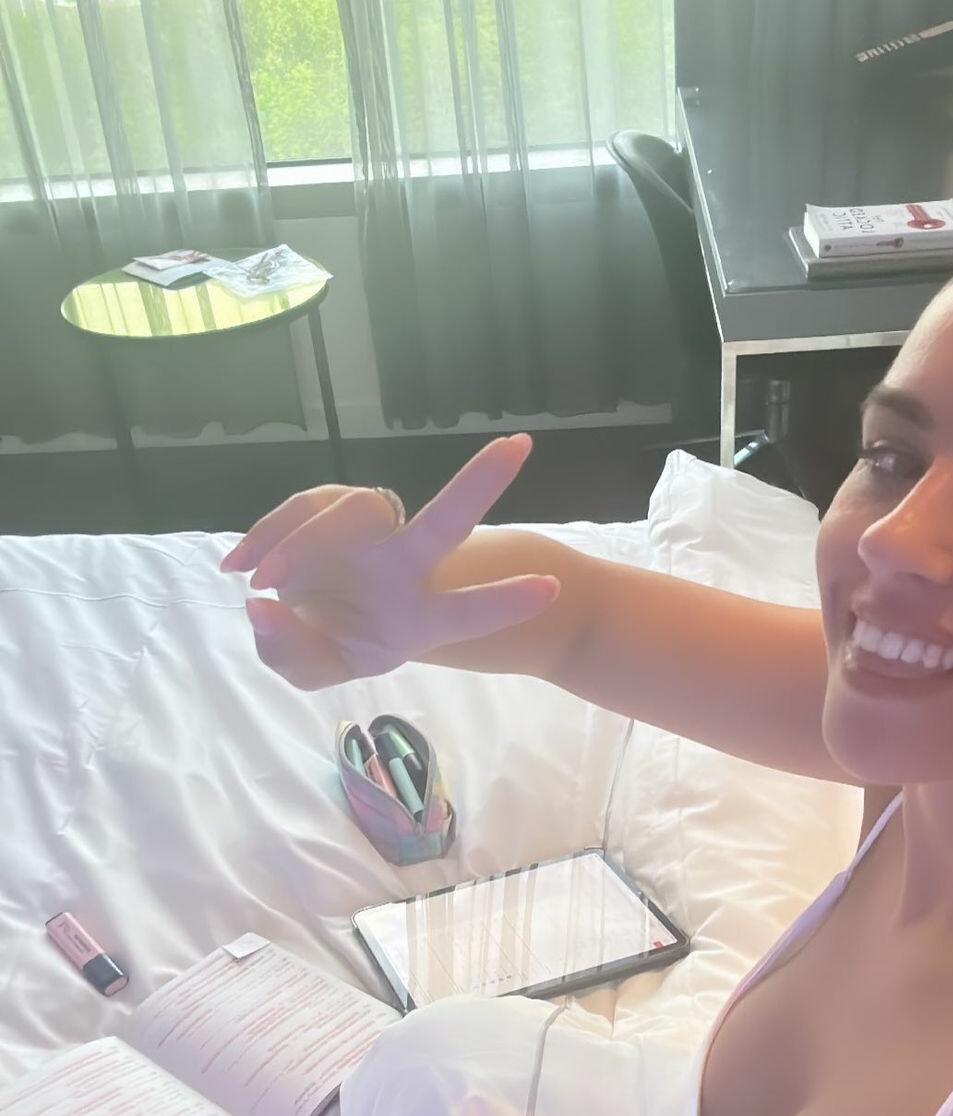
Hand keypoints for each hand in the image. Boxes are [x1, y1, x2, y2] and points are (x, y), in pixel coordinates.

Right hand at [219, 433, 559, 689]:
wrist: (304, 612)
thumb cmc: (331, 642)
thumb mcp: (311, 669)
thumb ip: (289, 652)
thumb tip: (262, 608)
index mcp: (418, 616)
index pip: (465, 611)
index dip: (503, 602)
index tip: (551, 589)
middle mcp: (406, 566)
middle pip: (445, 521)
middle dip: (480, 484)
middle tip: (518, 447)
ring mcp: (374, 530)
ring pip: (346, 514)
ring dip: (300, 546)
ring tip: (258, 581)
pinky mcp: (335, 505)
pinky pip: (304, 507)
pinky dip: (267, 534)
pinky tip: (237, 567)